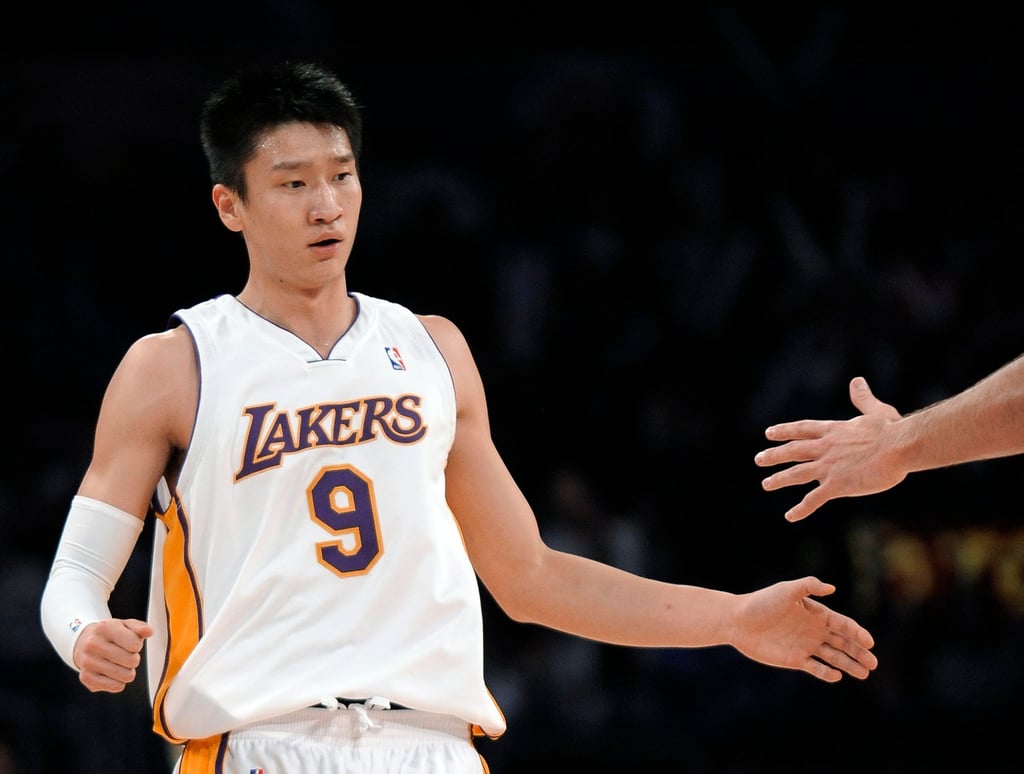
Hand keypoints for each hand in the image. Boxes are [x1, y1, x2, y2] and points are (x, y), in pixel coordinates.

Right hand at [73, 618, 153, 692]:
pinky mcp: (86, 678)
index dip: (137, 645)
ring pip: (126, 676)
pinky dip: (119, 681)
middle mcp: (92, 645)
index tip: (131, 643)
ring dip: (127, 671)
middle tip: (125, 655)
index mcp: (104, 628)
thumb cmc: (111, 634)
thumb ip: (140, 627)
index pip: (135, 644)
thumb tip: (149, 631)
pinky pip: (117, 686)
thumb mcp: (125, 625)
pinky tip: (111, 672)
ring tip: (119, 663)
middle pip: (132, 661)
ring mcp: (87, 662)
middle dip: (134, 659)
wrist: (83, 642)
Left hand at [730, 577, 876, 681]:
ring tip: (864, 673)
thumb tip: (832, 588)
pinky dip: (827, 673)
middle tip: (874, 663)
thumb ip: (808, 586)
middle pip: (843, 643)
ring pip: (834, 657)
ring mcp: (805, 645)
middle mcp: (814, 630)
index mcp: (816, 613)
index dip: (857, 633)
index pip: (843, 624)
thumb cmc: (762, 602)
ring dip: (849, 664)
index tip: (869, 642)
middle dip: (859, 652)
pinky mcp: (795, 659)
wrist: (737, 620)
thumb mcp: (786, 590)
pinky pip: (816, 668)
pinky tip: (837, 676)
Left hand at [754, 376, 904, 521]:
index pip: (802, 429)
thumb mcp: (875, 410)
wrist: (899, 447)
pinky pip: (814, 499)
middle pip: (793, 450)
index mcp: (833, 430)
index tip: (769, 433)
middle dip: (774, 455)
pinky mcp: (837, 485)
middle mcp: (825, 447)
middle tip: (759, 459)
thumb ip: (862, 398)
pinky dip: (801, 508)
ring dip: (780, 479)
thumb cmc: (892, 429)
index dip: (784, 431)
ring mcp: (829, 466)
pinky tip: (790, 516)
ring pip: (797, 473)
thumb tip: (857, 381)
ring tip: (766, 484)